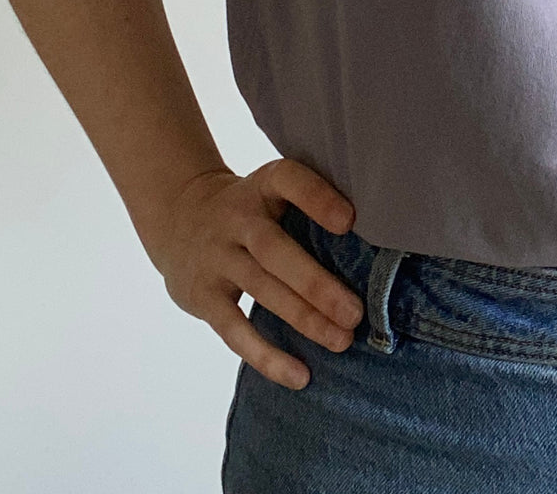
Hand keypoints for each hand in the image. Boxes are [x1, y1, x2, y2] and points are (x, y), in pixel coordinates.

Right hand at [145, 158, 367, 389]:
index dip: (317, 198)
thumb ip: (312, 206)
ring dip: (304, 319)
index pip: (288, 181)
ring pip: (261, 290)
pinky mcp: (203, 296)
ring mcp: (216, 258)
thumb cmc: (252, 208)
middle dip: (316, 284)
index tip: (350, 220)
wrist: (179, 217)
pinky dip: (266, 356)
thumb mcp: (273, 191)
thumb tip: (377, 245)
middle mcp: (236, 219)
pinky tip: (299, 375)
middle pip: (274, 250)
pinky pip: (234, 330)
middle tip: (355, 312)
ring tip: (342, 341)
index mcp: (263, 185)